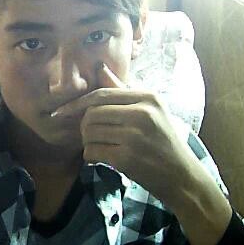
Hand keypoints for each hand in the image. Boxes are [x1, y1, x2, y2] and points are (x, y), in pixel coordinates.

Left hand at [52, 63, 210, 207]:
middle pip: (92, 114)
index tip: (61, 112)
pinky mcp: (127, 158)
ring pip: (89, 133)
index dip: (77, 103)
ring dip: (88, 142)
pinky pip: (92, 151)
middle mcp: (142, 114)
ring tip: (101, 147)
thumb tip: (100, 68)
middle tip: (92, 136)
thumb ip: (123, 90)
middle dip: (84, 127)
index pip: (101, 94)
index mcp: (148, 98)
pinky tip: (102, 158)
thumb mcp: (150, 111)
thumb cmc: (163, 142)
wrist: (182, 177)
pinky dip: (91, 156)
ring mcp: (134, 136)